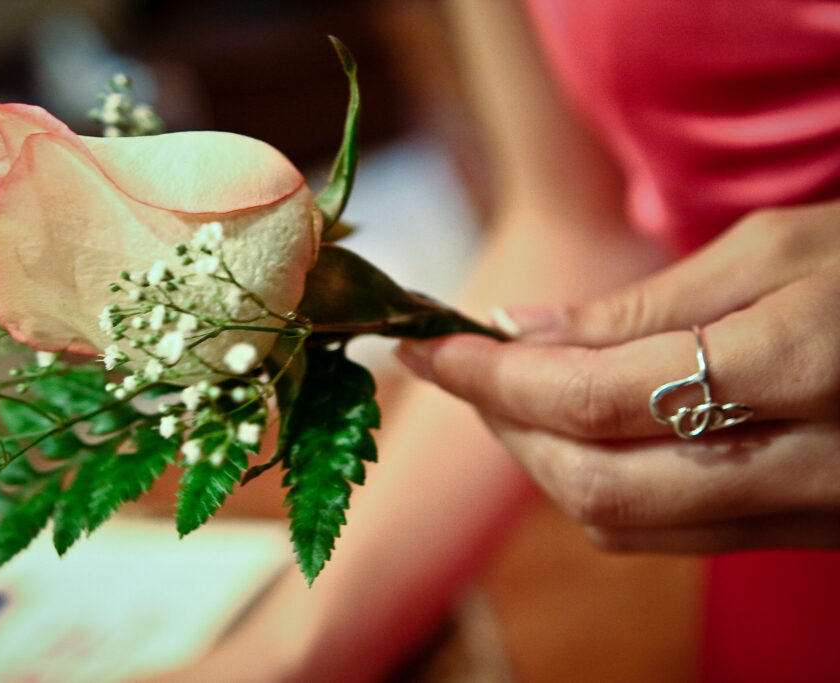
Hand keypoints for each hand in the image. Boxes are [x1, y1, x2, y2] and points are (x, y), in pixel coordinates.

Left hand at [398, 202, 839, 552]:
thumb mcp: (776, 249)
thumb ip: (644, 305)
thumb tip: (523, 333)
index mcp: (798, 371)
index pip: (591, 397)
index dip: (491, 376)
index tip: (425, 343)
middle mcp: (802, 467)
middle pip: (593, 486)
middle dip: (504, 428)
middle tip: (461, 365)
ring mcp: (806, 517)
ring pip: (622, 525)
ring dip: (538, 462)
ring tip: (504, 393)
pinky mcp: (803, 537)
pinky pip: (667, 534)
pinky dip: (593, 485)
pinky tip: (572, 432)